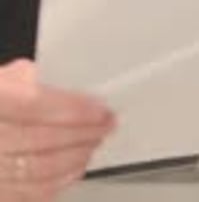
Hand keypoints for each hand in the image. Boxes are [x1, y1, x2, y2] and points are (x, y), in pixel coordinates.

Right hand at [0, 59, 115, 200]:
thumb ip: (21, 78)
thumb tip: (54, 81)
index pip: (35, 105)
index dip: (73, 109)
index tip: (100, 108)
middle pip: (42, 141)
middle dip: (82, 133)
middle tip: (106, 125)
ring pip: (39, 172)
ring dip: (75, 159)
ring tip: (93, 144)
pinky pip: (28, 196)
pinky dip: (56, 184)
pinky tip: (73, 170)